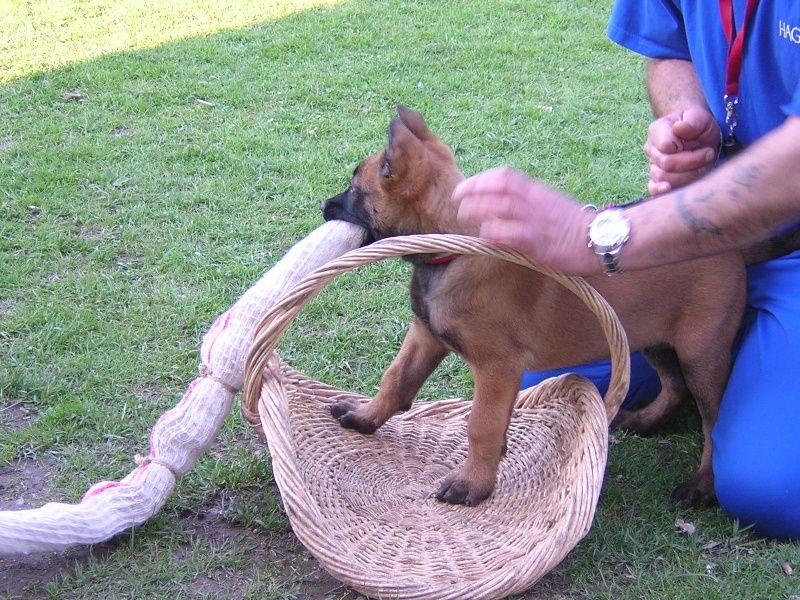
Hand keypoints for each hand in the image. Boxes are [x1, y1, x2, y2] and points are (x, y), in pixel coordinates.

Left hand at [452, 168, 596, 274]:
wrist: (604, 238)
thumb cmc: (572, 225)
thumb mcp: (547, 203)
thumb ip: (524, 202)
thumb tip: (496, 206)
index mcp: (536, 190)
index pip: (503, 176)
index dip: (479, 180)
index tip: (463, 190)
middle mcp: (535, 202)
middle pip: (498, 188)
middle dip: (473, 193)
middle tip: (458, 204)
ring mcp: (538, 222)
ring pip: (502, 208)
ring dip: (479, 210)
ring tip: (464, 216)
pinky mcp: (542, 244)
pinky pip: (515, 235)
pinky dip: (497, 234)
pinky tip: (487, 237)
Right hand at [644, 108, 720, 195]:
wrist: (698, 135)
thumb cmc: (698, 126)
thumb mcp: (700, 117)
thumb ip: (692, 121)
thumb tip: (679, 128)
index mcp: (657, 130)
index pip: (666, 145)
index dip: (686, 147)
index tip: (700, 143)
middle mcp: (651, 148)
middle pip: (666, 163)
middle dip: (692, 162)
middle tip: (708, 154)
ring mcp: (653, 165)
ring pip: (664, 178)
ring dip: (688, 175)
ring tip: (701, 165)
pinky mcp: (657, 179)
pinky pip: (652, 188)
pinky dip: (659, 191)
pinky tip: (668, 189)